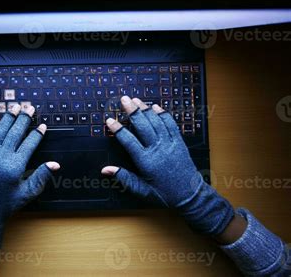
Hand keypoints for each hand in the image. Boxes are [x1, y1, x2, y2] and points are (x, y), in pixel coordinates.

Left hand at [0, 104, 59, 261]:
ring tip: (15, 107)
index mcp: (15, 167)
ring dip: (7, 118)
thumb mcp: (28, 192)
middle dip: (23, 119)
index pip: (28, 144)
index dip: (36, 134)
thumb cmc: (8, 204)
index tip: (43, 125)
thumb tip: (55, 164)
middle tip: (29, 108)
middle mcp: (1, 158)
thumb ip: (42, 176)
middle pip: (14, 133)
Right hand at [102, 96, 234, 235]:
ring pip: (156, 122)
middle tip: (124, 99)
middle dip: (132, 111)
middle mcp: (158, 150)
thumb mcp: (141, 190)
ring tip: (136, 100)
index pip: (128, 141)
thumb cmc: (164, 194)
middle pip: (143, 126)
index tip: (110, 120)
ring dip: (145, 109)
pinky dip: (163, 114)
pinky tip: (155, 106)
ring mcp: (170, 144)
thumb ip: (123, 178)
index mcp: (146, 162)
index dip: (118, 129)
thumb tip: (105, 170)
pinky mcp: (179, 142)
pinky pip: (170, 124)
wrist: (190, 196)